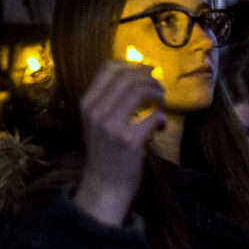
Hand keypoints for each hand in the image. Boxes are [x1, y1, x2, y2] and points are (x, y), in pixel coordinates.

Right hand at [72, 60, 165, 225]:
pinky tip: (161, 124)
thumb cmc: (103, 150)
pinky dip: (162, 117)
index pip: (108, 69)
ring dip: (156, 92)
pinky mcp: (129, 141)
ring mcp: (111, 126)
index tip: (145, 70)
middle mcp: (96, 111)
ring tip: (161, 100)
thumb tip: (134, 74)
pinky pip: (153, 117)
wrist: (104, 183)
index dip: (131, 65)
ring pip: (139, 92)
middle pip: (126, 78)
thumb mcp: (95, 120)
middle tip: (158, 86)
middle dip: (148, 77)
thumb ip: (106, 99)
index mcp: (86, 103)